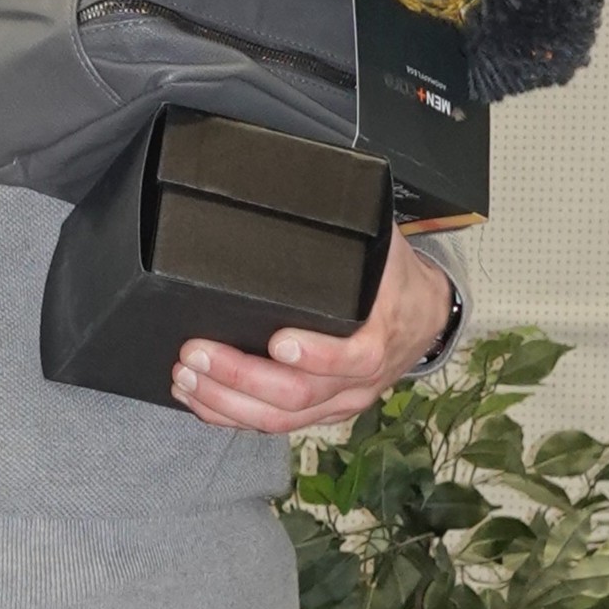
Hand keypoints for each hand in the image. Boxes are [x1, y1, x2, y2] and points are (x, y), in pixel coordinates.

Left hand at [170, 229, 453, 433]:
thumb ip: (349, 223)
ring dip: (226, 400)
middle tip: (197, 351)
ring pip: (281, 417)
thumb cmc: (393, 276)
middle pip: (300, 393)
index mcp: (380, 333)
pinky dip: (231, 414)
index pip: (354, 356)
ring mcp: (339, 400)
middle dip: (241, 376)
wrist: (423, 314)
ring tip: (185, 375)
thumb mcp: (381, 244)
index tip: (279, 341)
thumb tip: (298, 184)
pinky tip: (198, 399)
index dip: (317, 354)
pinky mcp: (320, 410)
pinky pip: (275, 424)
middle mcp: (360, 378)